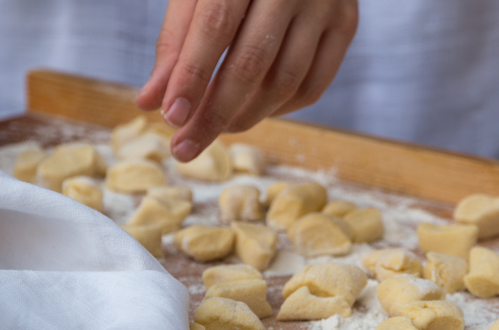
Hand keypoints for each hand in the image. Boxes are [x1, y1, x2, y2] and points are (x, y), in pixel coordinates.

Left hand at [135, 0, 357, 161]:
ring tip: (217, 127)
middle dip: (214, 113)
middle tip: (185, 147)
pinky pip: (314, 85)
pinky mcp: (346, 23)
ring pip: (286, 81)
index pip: (215, 26)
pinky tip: (254, 111)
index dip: (192, 76)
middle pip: (252, 63)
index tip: (171, 117)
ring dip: (246, 116)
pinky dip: (280, 109)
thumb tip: (152, 103)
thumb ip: (176, 42)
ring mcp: (327, 4)